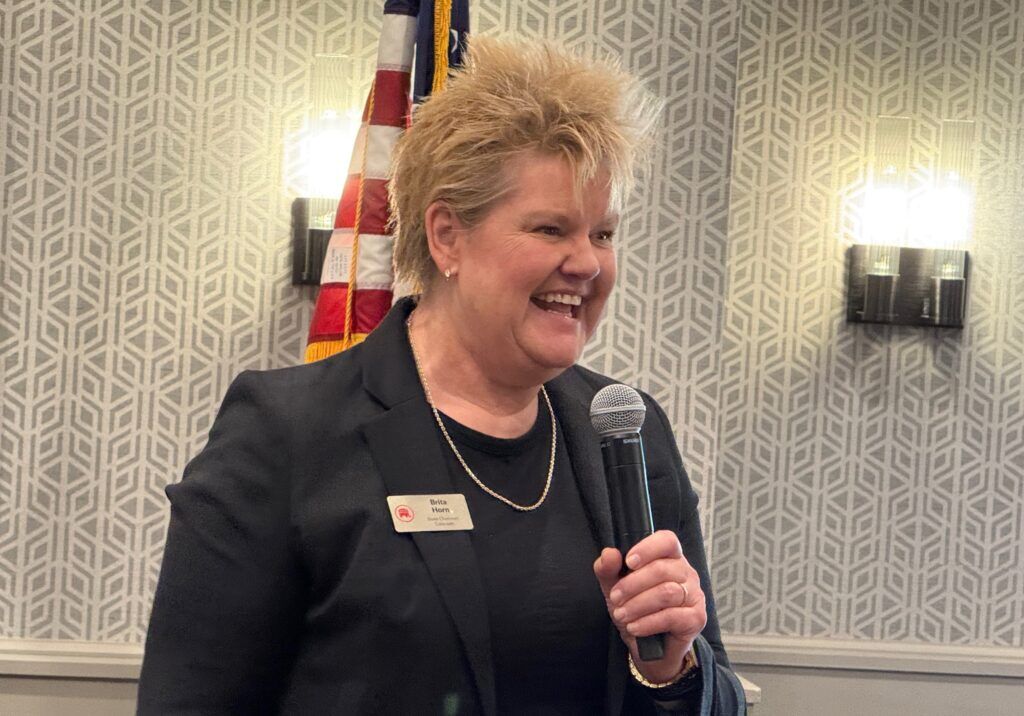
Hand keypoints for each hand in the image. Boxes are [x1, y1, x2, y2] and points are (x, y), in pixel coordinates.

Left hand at [593, 530, 706, 682]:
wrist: (650, 648)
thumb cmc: (636, 610)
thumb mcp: (615, 587)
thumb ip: (609, 569)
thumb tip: (609, 553)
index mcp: (669, 558)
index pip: (667, 540)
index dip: (648, 548)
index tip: (628, 562)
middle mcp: (686, 573)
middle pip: (662, 569)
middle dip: (632, 584)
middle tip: (615, 598)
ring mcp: (694, 595)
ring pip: (667, 593)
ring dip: (638, 604)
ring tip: (621, 615)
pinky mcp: (697, 618)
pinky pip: (673, 616)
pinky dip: (648, 622)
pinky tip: (634, 627)